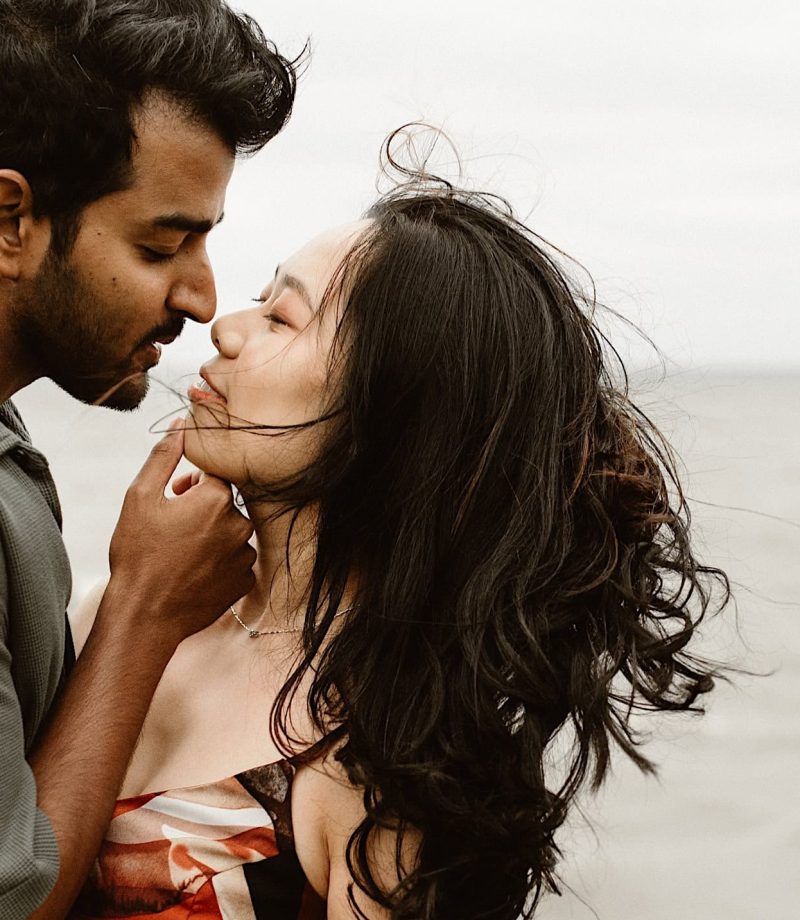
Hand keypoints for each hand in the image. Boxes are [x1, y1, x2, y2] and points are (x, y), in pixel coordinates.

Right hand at [105, 419, 255, 644]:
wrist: (144, 615)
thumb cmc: (138, 555)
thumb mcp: (139, 497)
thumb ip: (164, 455)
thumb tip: (182, 425)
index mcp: (217, 498)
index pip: (214, 474)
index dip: (190, 483)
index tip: (173, 496)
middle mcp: (240, 524)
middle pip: (224, 503)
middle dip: (201, 508)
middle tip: (171, 526)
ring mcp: (244, 555)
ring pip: (231, 532)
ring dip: (211, 535)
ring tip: (180, 552)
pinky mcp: (245, 580)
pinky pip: (236, 560)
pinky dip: (219, 561)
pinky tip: (193, 571)